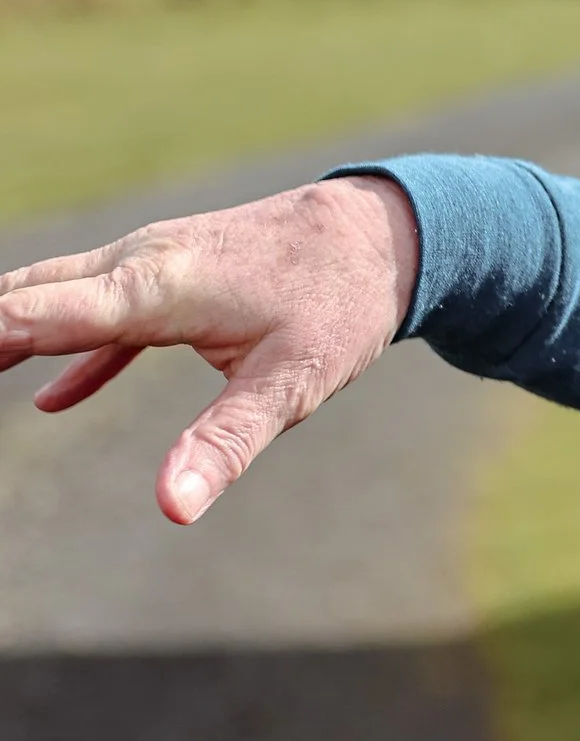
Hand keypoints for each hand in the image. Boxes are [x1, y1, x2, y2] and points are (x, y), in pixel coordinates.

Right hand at [0, 175, 420, 525]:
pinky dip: (66, 344)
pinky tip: (52, 397)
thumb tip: (172, 509)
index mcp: (156, 287)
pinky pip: (103, 311)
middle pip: (30, 296)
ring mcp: (154, 264)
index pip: (39, 314)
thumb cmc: (339, 305)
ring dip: (10, 330)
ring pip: (59, 294)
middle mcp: (141, 262)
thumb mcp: (293, 385)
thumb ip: (226, 443)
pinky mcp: (175, 277)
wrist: (381, 231)